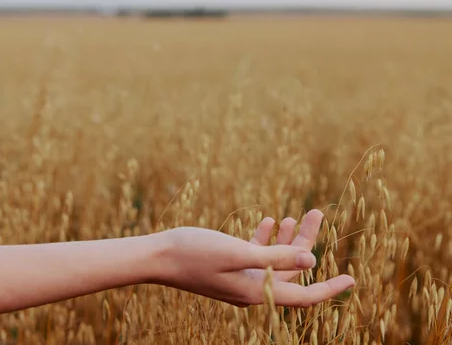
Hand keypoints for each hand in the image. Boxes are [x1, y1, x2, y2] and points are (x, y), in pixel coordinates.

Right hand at [151, 210, 353, 307]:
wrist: (158, 256)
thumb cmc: (194, 253)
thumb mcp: (237, 253)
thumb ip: (275, 257)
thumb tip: (312, 262)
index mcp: (256, 292)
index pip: (302, 296)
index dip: (328, 288)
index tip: (352, 278)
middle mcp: (251, 289)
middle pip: (290, 271)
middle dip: (305, 243)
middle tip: (316, 213)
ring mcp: (239, 278)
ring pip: (274, 260)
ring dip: (285, 238)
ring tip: (294, 214)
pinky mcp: (228, 266)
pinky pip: (255, 255)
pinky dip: (264, 239)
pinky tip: (266, 221)